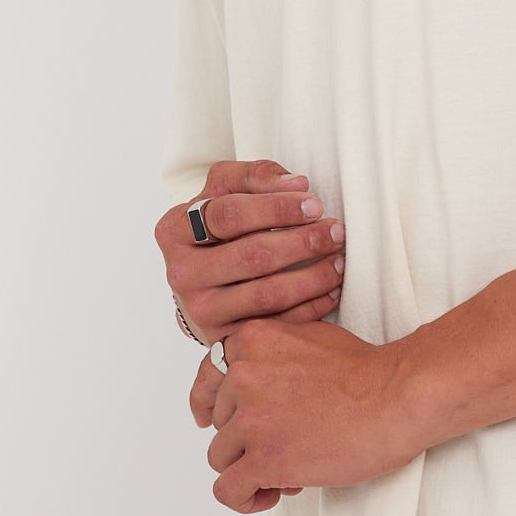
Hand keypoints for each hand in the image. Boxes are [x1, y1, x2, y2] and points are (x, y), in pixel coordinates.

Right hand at [154, 158, 345, 344]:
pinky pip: (277, 324)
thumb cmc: (218, 229)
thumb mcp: (224, 191)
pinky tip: (332, 289)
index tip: (314, 203)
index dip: (277, 207)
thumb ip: (255, 177)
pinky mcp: (224, 337)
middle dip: (303, 242)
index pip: (229, 214)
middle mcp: (182, 273)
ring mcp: (201, 310)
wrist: (199, 283)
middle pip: (252, 255)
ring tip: (340, 260)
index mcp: (175, 229)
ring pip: (267, 294)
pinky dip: (312, 307)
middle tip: (336, 231)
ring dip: (313, 276)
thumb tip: (297, 184)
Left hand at [197, 317, 420, 514]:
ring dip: (249, 467)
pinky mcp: (264, 459)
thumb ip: (270, 356)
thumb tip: (252, 386)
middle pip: (220, 421)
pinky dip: (245, 499)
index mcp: (251, 341)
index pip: (207, 378)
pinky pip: (228, 491)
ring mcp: (251, 419)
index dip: (209, 405)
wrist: (395, 396)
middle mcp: (242, 375)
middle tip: (287, 443)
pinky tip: (270, 495)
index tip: (210, 421)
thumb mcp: (307, 337)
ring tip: (288, 470)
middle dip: (248, 437)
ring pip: (220, 457)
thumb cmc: (366, 371)